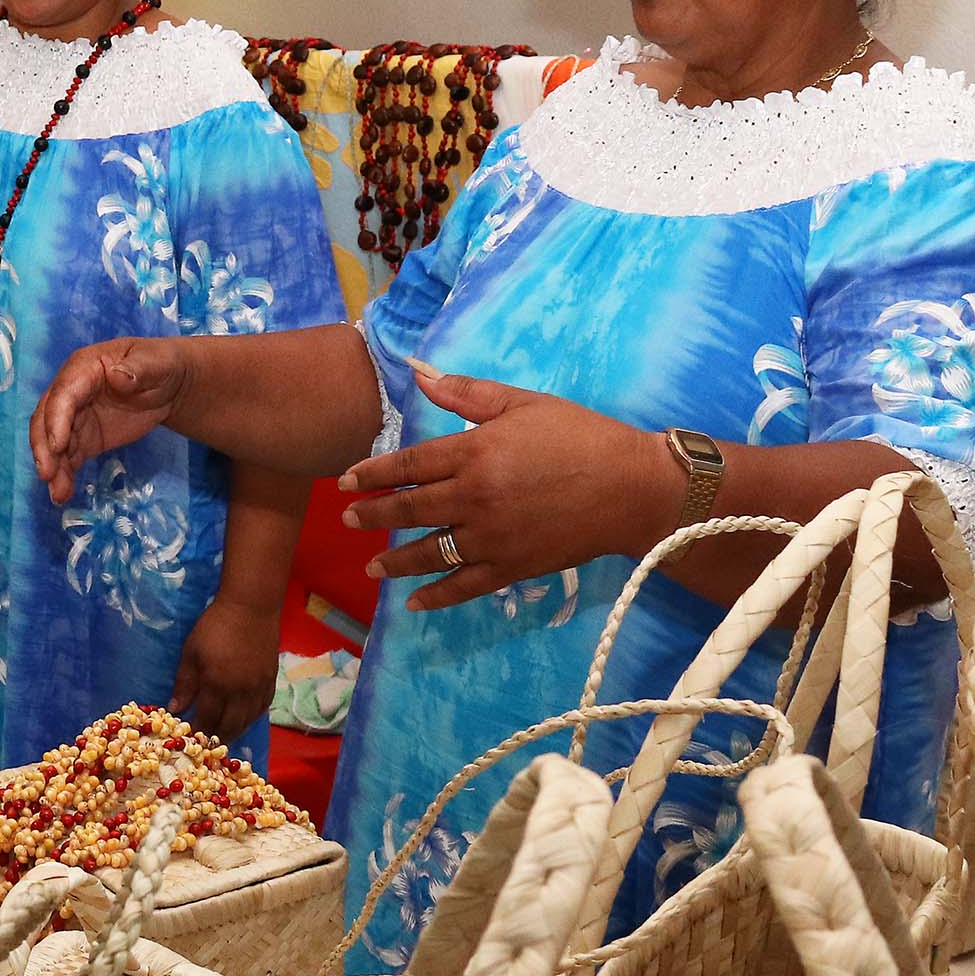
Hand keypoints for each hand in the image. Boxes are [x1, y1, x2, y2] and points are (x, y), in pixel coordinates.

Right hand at [31, 337, 190, 504]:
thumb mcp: (154, 362)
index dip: (56, 419)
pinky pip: (68, 456)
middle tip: (47, 474)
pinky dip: (63, 474)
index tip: (57, 446)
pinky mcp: (84, 438)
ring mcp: (75, 417)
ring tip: (58, 494)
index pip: (63, 394)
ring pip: (52, 442)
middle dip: (44, 446)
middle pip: (47, 419)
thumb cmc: (158, 365)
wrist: (167, 385)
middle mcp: (71, 392)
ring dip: (52, 467)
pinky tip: (63, 493)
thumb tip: (117, 376)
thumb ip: (137, 369)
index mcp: (84, 368)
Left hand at [169, 596, 278, 743]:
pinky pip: (262, 707)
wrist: (251, 607)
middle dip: (217, 737)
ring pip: (248, 720)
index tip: (190, 738)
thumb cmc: (215, 626)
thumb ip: (184, 683)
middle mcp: (240, 693)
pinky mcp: (271, 680)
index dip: (198, 731)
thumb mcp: (191, 652)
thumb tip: (175, 709)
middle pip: (230, 726)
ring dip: (235, 731)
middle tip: (207, 742)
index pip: (207, 719)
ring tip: (224, 735)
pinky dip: (252, 717)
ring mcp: (258, 687)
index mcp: (217, 686)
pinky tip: (244, 718)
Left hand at [338, 365, 674, 613]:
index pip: (407, 464)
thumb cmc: (578, 436)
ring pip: (429, 551)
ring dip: (395, 559)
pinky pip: (464, 585)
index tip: (345, 481)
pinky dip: (437, 595)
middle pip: (409, 508)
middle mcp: (473, 497)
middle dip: (373, 514)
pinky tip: (414, 600)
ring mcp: (490, 537)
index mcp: (473, 452)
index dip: (371, 473)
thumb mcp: (522, 403)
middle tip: (347, 519)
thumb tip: (419, 374)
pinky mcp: (511, 567)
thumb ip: (466, 392)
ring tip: (371, 564)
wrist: (629, 488)